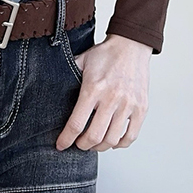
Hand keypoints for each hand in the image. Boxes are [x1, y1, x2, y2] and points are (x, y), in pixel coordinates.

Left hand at [56, 33, 151, 151]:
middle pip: (94, 136)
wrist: (132, 45)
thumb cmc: (106, 54)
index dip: (66, 138)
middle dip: (83, 145)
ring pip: (112, 139)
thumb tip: (51, 86)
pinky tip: (112, 140)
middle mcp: (111, 98)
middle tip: (78, 144)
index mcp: (93, 88)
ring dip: (100, 147)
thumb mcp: (82, 61)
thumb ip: (67, 75)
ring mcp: (128, 104)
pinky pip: (131, 136)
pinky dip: (120, 144)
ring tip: (94, 143)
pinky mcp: (141, 108)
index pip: (77, 123)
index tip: (61, 145)